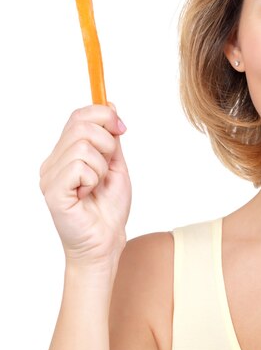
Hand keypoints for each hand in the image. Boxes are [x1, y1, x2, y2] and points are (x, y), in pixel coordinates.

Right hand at [39, 105, 130, 269]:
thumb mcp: (116, 165)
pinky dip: (94, 179)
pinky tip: (88, 194)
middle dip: (108, 143)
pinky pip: (79, 166)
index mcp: (66, 153)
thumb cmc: (109, 208)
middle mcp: (53, 162)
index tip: (121, 129)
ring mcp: (50, 176)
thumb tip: (110, 107)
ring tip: (97, 185)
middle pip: (81, 125)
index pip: (78, 116)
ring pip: (83, 145)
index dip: (104, 115)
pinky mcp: (52, 191)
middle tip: (108, 167)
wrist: (106, 242)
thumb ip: (111, 139)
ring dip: (102, 166)